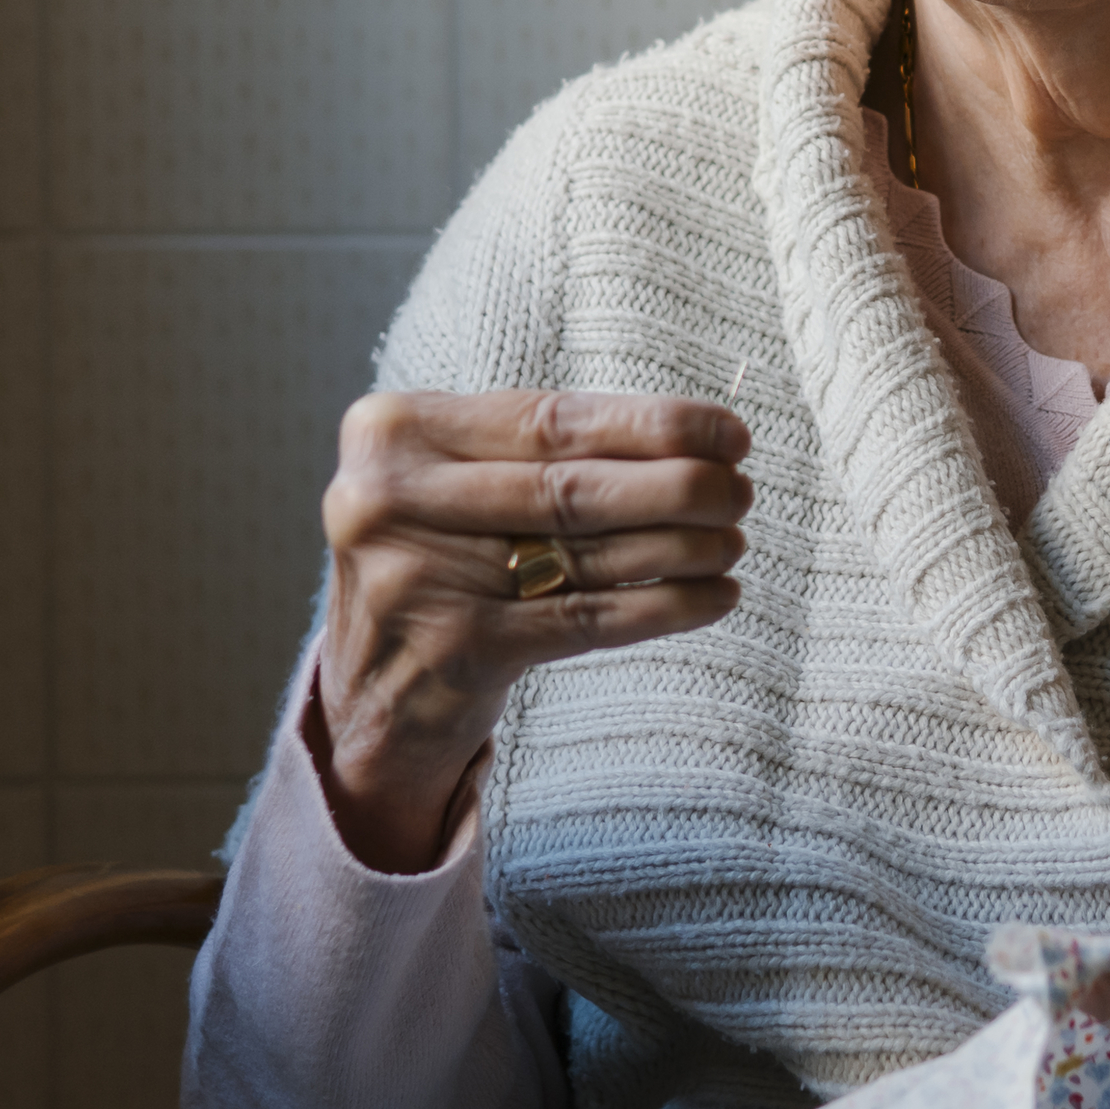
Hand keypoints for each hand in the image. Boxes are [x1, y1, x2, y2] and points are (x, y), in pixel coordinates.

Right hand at [314, 390, 750, 872]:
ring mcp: (420, 576)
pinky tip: (714, 596)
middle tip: (739, 490)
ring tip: (733, 541)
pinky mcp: (459, 648)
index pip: (549, 417)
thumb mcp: (451, 482)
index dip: (651, 424)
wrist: (370, 691)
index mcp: (391, 432)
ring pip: (586, 551)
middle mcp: (390, 497)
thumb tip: (689, 435)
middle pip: (571, 483)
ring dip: (682, 546)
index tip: (728, 431)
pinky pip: (588, 618)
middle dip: (678, 485)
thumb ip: (536, 447)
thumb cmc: (437, 560)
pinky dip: (663, 605)